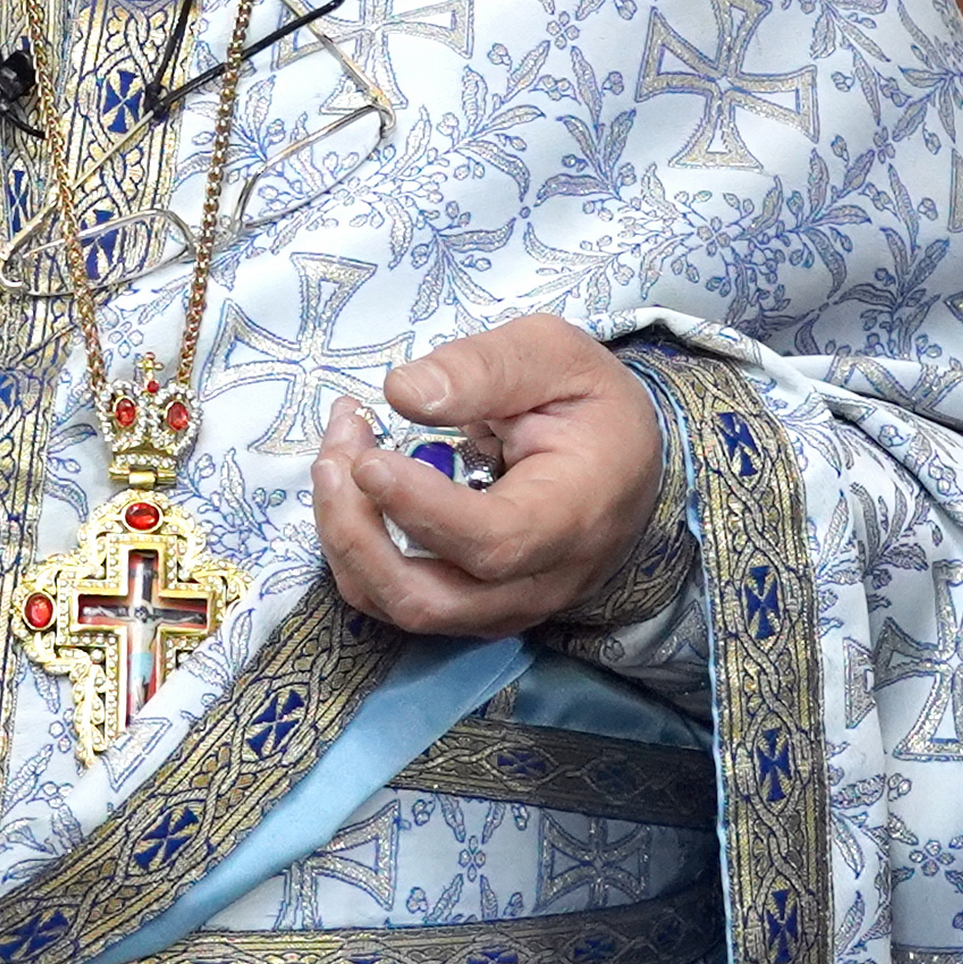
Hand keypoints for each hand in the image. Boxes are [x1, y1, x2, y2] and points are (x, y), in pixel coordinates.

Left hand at [311, 318, 663, 637]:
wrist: (623, 461)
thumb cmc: (588, 403)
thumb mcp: (552, 354)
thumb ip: (483, 368)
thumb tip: (401, 393)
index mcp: (574, 516)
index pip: (492, 542)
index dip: (419, 509)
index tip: (368, 458)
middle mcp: (541, 582)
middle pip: (431, 599)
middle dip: (360, 531)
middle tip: (341, 449)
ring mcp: (505, 607)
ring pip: (404, 609)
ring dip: (348, 539)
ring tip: (339, 456)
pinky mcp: (474, 609)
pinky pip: (398, 602)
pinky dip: (359, 552)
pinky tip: (354, 487)